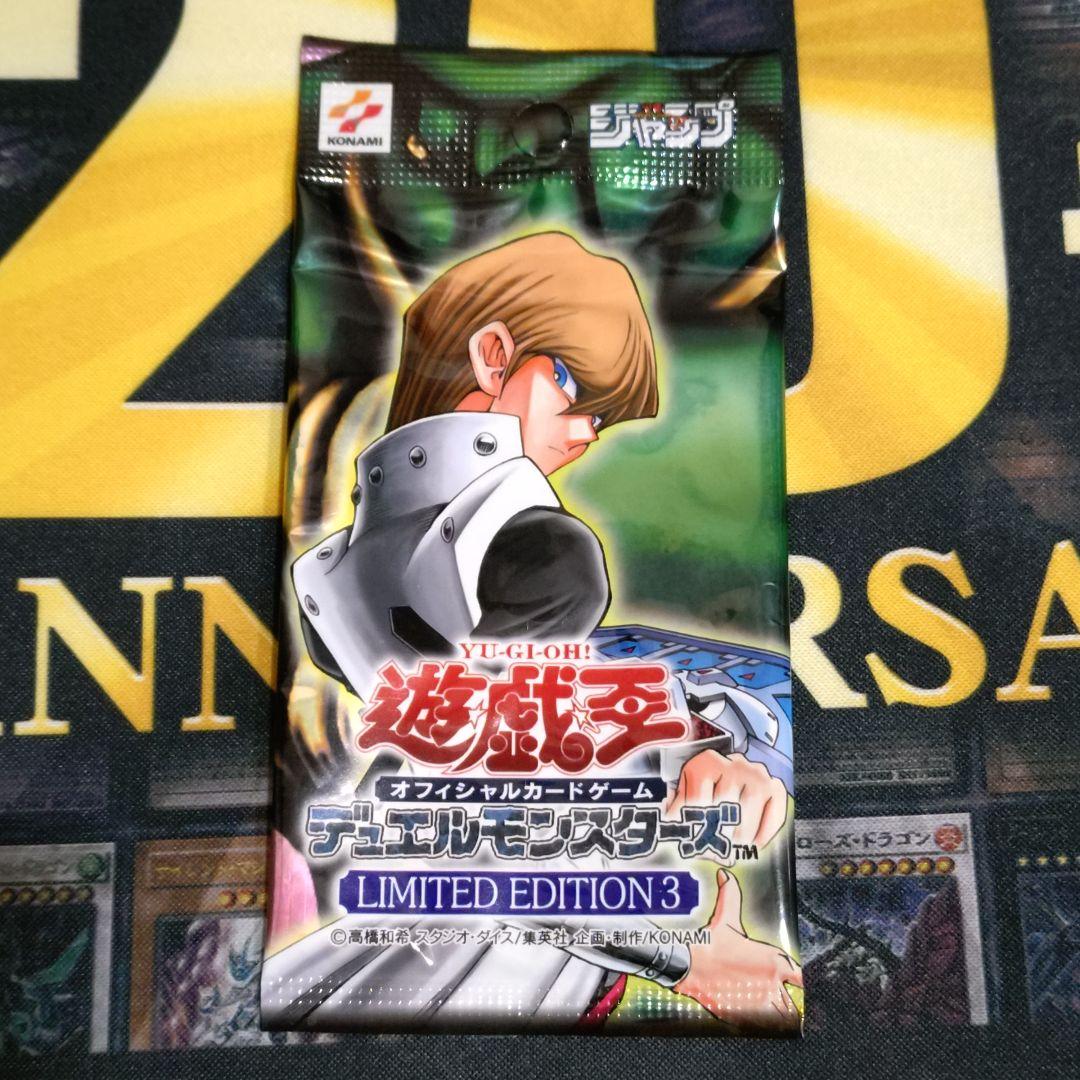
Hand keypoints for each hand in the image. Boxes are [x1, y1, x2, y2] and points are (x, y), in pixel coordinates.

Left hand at [666, 750, 787, 860]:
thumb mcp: (688, 788)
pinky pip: (773, 816)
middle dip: (717, 838)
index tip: (692, 845)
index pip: (697, 802)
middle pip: (723, 810)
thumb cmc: (707, 783)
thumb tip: (668, 826)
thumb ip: (677, 807)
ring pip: (747, 816)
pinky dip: (763, 836)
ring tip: (730, 853)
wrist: (735, 767)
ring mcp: (757, 776)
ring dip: (737, 840)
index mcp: (706, 763)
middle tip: (712, 855)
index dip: (694, 828)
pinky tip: (754, 846)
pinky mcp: (775, 787)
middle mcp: (734, 765)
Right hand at [675, 868, 801, 1030]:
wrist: (687, 965)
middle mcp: (772, 984)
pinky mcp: (743, 1017)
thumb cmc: (709, 942)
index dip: (800, 981)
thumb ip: (731, 895)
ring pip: (780, 1019)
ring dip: (776, 1017)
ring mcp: (758, 1003)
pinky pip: (761, 1028)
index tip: (797, 982)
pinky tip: (751, 1020)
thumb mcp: (724, 917)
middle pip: (792, 1004)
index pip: (800, 977)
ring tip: (767, 1013)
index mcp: (773, 961)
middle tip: (775, 999)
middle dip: (786, 1002)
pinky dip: (759, 1026)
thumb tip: (726, 875)